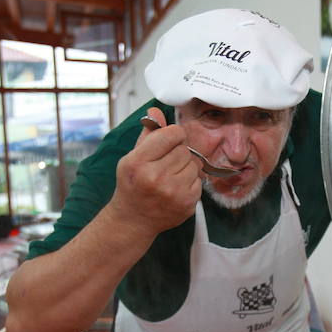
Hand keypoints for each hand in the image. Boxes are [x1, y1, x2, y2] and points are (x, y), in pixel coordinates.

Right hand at [108, 107, 202, 235]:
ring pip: (194, 165)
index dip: (173, 135)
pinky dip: (190, 182)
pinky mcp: (187, 204)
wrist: (134, 220)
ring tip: (170, 177)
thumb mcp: (133, 157)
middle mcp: (156, 178)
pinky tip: (175, 188)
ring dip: (185, 167)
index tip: (169, 141)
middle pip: (184, 149)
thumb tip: (157, 111)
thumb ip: (148, 134)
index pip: (172, 134)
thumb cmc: (132, 185)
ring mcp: (173, 193)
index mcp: (139, 162)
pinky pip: (199, 181)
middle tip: (166, 163)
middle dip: (178, 153)